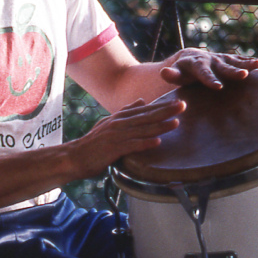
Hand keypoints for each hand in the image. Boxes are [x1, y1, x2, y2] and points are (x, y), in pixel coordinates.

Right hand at [68, 96, 185, 178]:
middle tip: (182, 106)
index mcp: (120, 117)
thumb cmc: (94, 143)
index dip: (162, 106)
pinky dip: (145, 143)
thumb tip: (142, 101)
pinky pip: (132, 145)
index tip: (178, 102)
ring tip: (176, 123)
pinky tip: (158, 142)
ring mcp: (116, 136)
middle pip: (146, 116)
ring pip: (142, 129)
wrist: (75, 156)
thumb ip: (126, 112)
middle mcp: (119, 123)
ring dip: (160, 126)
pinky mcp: (113, 149)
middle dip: (166, 111)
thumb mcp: (109, 123)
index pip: (145, 110)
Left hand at [159, 49, 257, 89]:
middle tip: (243, 74)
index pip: (203, 73)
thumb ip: (171, 75)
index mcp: (197, 64)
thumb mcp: (175, 74)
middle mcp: (211, 59)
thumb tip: (163, 72)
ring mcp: (222, 59)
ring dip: (249, 62)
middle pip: (223, 66)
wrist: (189, 58)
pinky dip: (256, 61)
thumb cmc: (181, 71)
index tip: (218, 87)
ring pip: (236, 61)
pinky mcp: (230, 59)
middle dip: (233, 70)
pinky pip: (244, 60)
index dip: (210, 79)